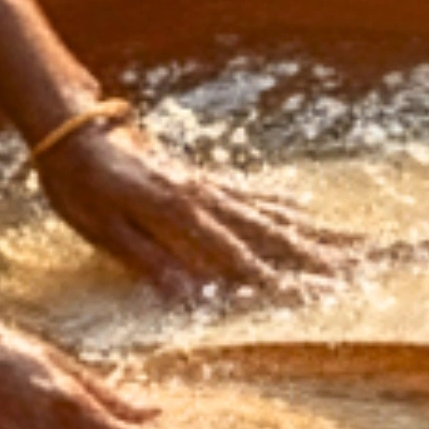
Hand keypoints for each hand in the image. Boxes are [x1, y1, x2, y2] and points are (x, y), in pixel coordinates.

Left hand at [34, 109, 339, 294]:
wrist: (72, 130)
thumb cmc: (79, 182)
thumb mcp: (102, 227)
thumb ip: (149, 258)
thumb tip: (188, 295)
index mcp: (180, 212)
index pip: (235, 255)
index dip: (272, 280)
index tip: (309, 299)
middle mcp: (204, 197)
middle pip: (272, 232)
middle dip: (316, 255)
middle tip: (356, 273)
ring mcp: (208, 185)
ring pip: (272, 213)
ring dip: (313, 231)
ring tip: (350, 243)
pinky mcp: (203, 179)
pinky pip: (253, 194)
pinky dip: (283, 205)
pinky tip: (305, 211)